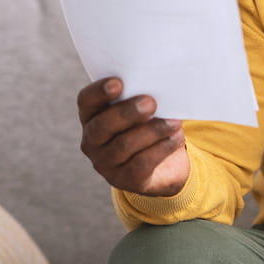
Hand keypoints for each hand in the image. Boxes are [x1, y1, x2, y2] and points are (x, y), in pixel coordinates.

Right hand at [76, 77, 189, 196]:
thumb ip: (143, 96)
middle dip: (127, 113)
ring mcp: (105, 163)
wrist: (166, 164)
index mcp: (92, 116)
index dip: (99, 91)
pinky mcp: (125, 180)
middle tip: (150, 102)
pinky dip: (161, 148)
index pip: (86, 101)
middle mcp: (92, 141)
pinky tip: (176, 137)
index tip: (118, 82)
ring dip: (152, 131)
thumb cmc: (151, 125)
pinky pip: (141, 163)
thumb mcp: (144, 109)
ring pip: (124, 145)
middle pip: (103, 125)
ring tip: (174, 121)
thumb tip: (160, 84)